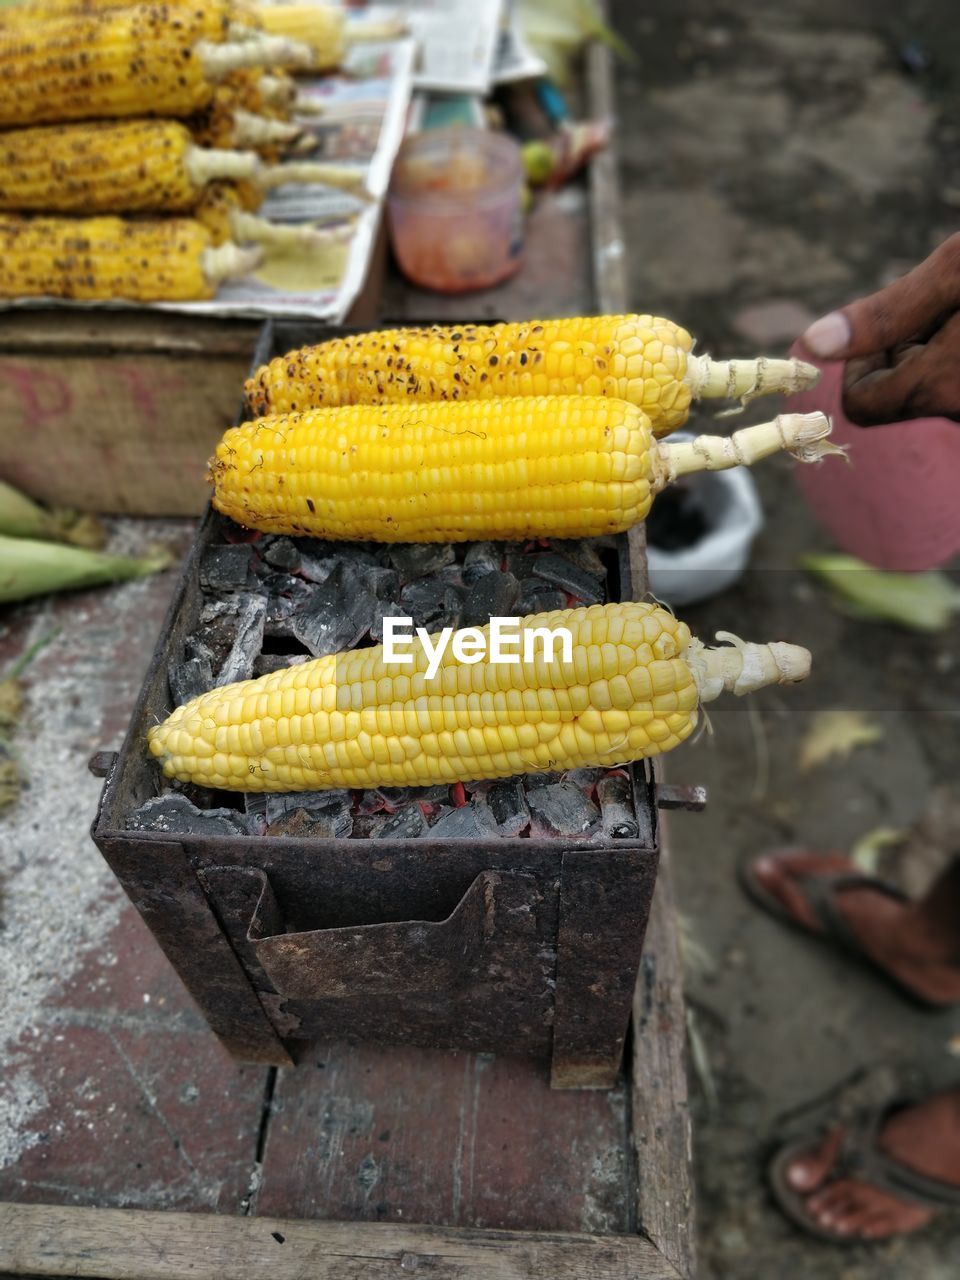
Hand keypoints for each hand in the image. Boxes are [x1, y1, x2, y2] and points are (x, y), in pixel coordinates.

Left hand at [800, 232, 959, 424]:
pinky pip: (950, 385)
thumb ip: (885, 313)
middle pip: (892, 397)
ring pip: (923, 389)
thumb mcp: (953, 272)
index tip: (890, 325)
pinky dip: (949, 356)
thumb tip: (814, 343)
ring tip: (959, 314)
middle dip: (898, 353)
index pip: (859, 404)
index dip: (860, 365)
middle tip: (939, 310)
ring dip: (926, 353)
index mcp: (943, 386)